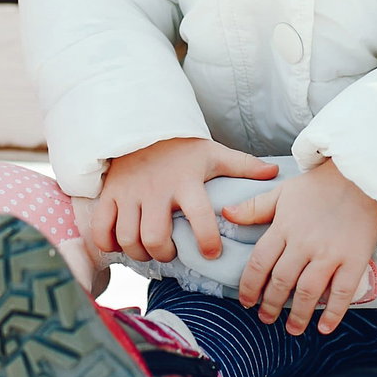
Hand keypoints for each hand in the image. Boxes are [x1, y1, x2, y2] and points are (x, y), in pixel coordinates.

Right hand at [95, 137, 275, 263]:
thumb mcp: (213, 153)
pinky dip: (109, 243)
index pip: (200, 216)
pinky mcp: (110, 194)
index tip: (213, 253)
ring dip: (139, 252)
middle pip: (155, 236)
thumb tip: (274, 173)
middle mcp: (156, 190)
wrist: (140, 123)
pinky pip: (102, 228)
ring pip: (129, 237)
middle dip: (164, 253)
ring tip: (150, 250)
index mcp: (186, 181)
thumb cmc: (181, 146)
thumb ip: (243, 165)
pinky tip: (121, 244)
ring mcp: (129, 193)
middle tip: (172, 253)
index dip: (207, 240)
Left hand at [228, 159, 376, 336]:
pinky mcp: (354, 259)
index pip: (259, 263)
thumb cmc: (320, 185)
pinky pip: (342, 293)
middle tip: (266, 318)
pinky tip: (324, 328)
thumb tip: (226, 213)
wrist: (362, 175)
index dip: (249, 286)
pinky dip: (332, 313)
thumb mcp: (283, 191)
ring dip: (297, 315)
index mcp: (284, 227)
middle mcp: (304, 243)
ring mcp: (330, 252)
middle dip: (270, 305)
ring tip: (292, 329)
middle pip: (280, 281)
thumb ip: (255, 207)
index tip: (246, 301)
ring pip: (307, 292)